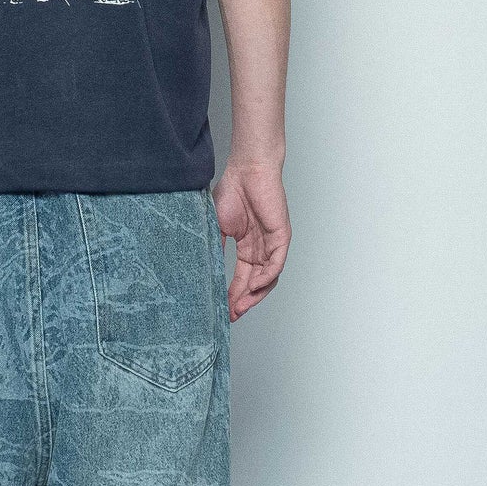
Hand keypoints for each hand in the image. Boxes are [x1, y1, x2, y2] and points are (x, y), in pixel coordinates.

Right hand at [213, 164, 290, 320]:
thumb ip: (214, 248)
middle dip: (243, 300)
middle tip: (231, 315)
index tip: (223, 310)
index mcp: (246, 246)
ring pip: (267, 278)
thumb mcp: (216, 226)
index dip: (233, 295)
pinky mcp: (281, 236)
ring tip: (240, 306)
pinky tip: (254, 287)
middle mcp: (260, 248)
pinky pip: (276, 263)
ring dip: (254, 294)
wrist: (247, 170)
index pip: (242, 277)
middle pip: (255, 283)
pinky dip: (266, 277)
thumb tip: (205, 270)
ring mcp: (272, 243)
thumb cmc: (231, 191)